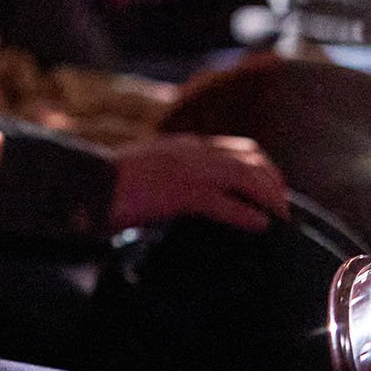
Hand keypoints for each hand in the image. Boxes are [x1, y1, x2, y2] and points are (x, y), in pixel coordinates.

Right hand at [108, 133, 288, 232]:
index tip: (273, 188)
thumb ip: (175, 174)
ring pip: (247, 177)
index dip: (264, 168)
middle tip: (283, 208)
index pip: (239, 148)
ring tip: (279, 217)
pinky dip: (248, 214)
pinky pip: (228, 203)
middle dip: (274, 182)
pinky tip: (259, 226)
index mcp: (185, 145)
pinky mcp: (183, 193)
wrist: (87, 184)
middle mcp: (193, 151)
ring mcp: (189, 170)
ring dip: (269, 198)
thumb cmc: (111, 184)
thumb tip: (195, 196)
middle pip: (252, 159)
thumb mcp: (150, 169)